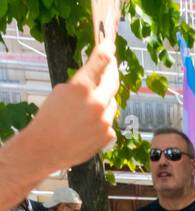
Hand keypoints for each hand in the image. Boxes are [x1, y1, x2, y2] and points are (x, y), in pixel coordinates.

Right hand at [32, 42, 118, 170]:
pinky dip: (103, 120)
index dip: (106, 50)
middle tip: (111, 66)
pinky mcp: (108, 136)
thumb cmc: (49, 118)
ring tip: (89, 107)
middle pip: (113, 81)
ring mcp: (105, 121)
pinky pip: (110, 122)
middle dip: (112, 72)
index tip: (110, 45)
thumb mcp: (61, 91)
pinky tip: (89, 125)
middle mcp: (97, 103)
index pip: (100, 62)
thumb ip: (81, 84)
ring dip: (105, 101)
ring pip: (112, 104)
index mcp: (82, 87)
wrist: (47, 147)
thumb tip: (95, 81)